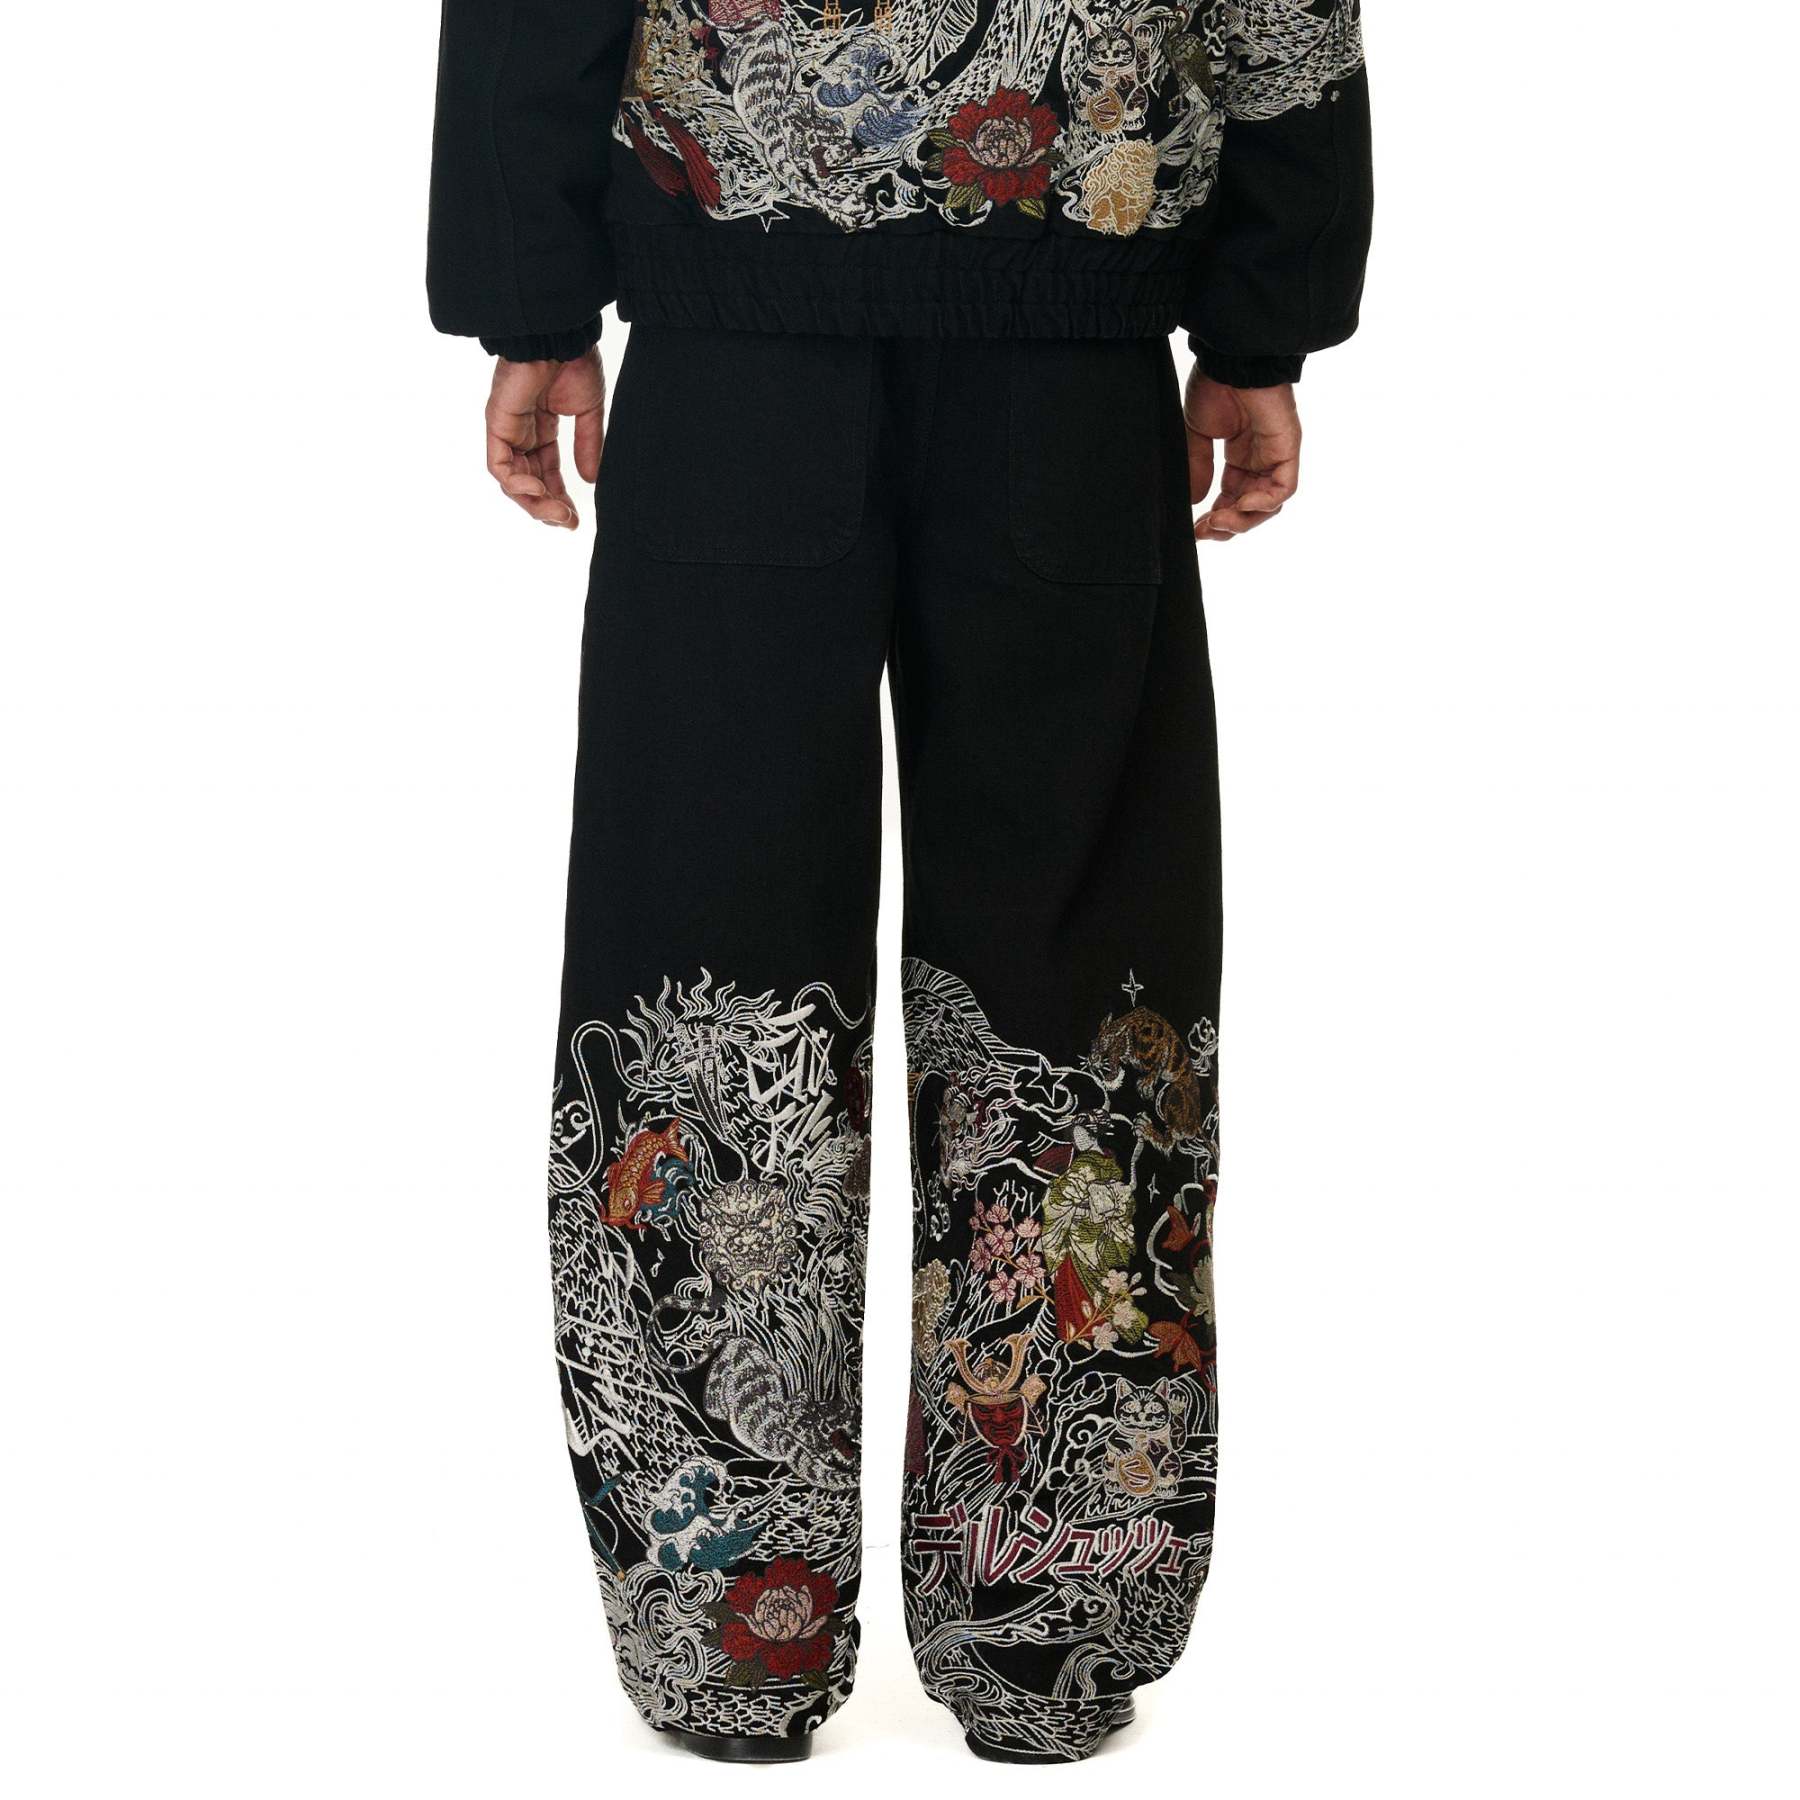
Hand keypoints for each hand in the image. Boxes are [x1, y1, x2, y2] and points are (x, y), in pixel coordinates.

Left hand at [485, 348, 605, 528]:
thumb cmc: (574, 362)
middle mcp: (521, 432)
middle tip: (568, 523)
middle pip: (529, 482)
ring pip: (512, 481)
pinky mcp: (497, 425)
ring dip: (534, 503)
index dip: (560, 497)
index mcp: (542, 428)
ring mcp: (507, 429)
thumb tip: (591, 480)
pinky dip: (517, 485)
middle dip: (548, 507)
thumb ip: (588, 445)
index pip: (547, 472)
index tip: (576, 518)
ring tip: (558, 514)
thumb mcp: (588, 412)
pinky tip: (539, 491)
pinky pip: (499, 467)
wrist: (560, 336)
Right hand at [1184, 367, 1300, 542]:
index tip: (1195, 529)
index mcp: (1240, 457)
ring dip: (1242, 521)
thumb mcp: (1198, 434)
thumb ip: (1197, 468)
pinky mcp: (1287, 450)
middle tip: (1204, 531)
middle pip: (1251, 509)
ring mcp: (1276, 456)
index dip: (1215, 518)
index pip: (1232, 500)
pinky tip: (1237, 505)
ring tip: (1217, 522)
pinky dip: (1262, 504)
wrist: (1231, 359)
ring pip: (1268, 506)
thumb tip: (1194, 501)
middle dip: (1227, 526)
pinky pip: (1283, 490)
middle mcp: (1260, 460)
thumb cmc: (1216, 385)